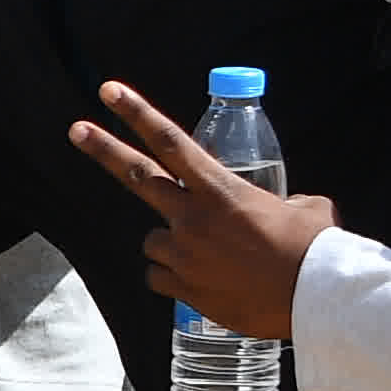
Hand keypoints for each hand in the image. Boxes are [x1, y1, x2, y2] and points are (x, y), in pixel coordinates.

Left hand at [64, 82, 341, 340]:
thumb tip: (288, 206)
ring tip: (211, 257)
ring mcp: (183, 253)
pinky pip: (159, 277)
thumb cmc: (313, 250)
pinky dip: (174, 278)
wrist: (313, 298)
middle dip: (104, 148)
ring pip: (153, 239)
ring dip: (171, 243)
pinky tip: (203, 282)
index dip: (137, 113)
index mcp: (221, 189)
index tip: (109, 92)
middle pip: (138, 175)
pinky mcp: (182, 289)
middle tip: (76, 129)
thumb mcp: (306, 208)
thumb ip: (285, 200)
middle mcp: (193, 217)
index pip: (170, 141)